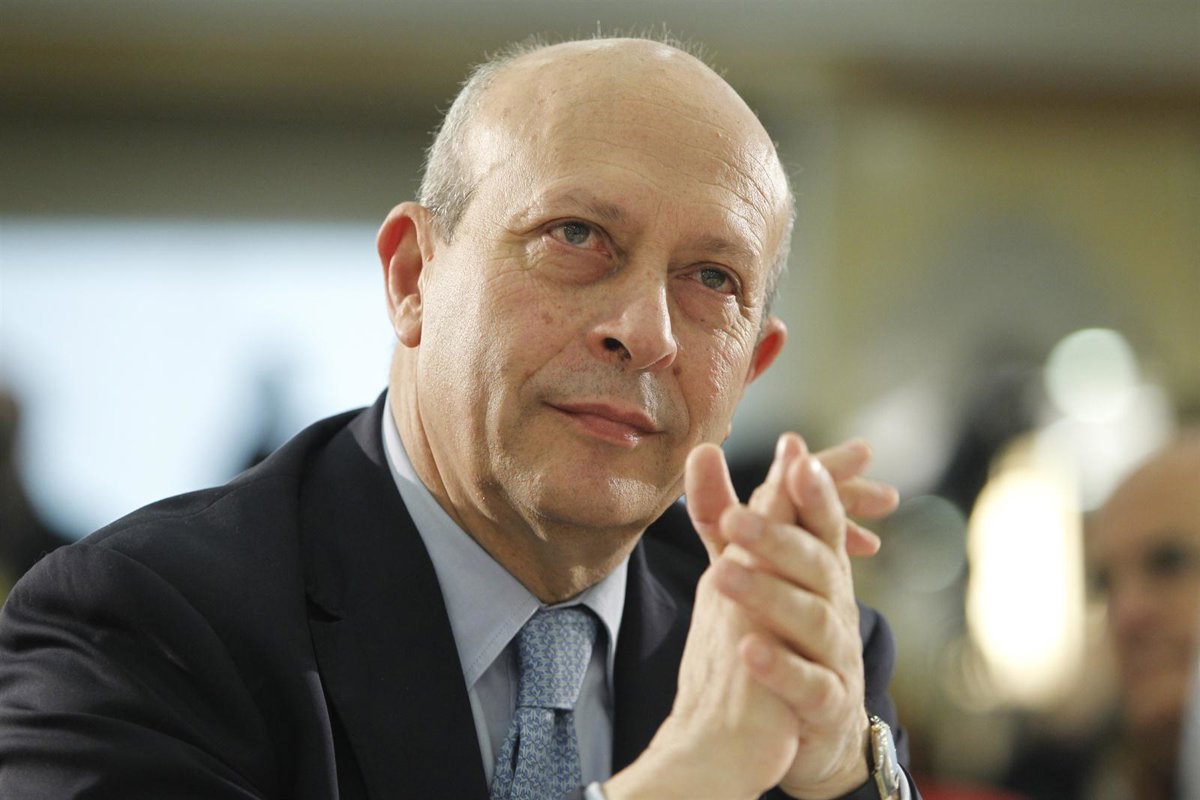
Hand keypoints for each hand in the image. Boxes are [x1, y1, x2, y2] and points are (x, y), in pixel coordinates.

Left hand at [605, 435, 891, 799]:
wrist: (805, 733)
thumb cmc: (781, 637)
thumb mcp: (751, 571)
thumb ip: (724, 516)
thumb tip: (704, 447)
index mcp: (819, 572)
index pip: (819, 523)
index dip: (813, 489)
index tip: (795, 453)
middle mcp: (836, 607)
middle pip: (816, 565)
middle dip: (779, 537)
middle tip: (735, 517)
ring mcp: (835, 657)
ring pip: (813, 621)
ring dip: (770, 594)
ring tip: (721, 574)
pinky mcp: (826, 707)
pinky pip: (810, 686)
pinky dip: (781, 667)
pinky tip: (748, 650)